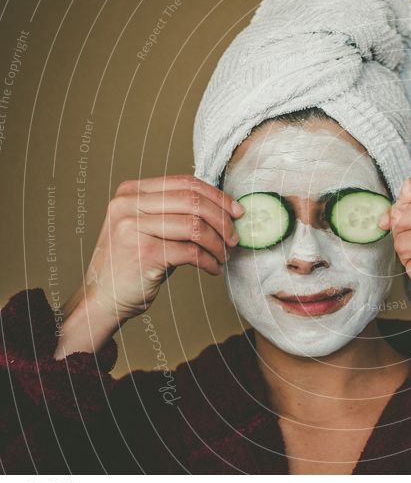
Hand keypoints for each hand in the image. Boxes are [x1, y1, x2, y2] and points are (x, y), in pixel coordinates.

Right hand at [55, 174, 242, 358]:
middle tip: (234, 237)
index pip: (185, 183)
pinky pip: (191, 252)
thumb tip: (224, 209)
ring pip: (195, 226)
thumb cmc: (133, 263)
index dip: (217, 196)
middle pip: (193, 201)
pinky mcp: (143, 253)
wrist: (102, 299)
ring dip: (218, 243)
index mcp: (130, 191)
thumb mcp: (149, 228)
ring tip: (223, 255)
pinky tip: (213, 268)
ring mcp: (133, 228)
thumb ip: (175, 213)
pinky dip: (209, 261)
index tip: (237, 211)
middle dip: (222, 220)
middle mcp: (128, 205)